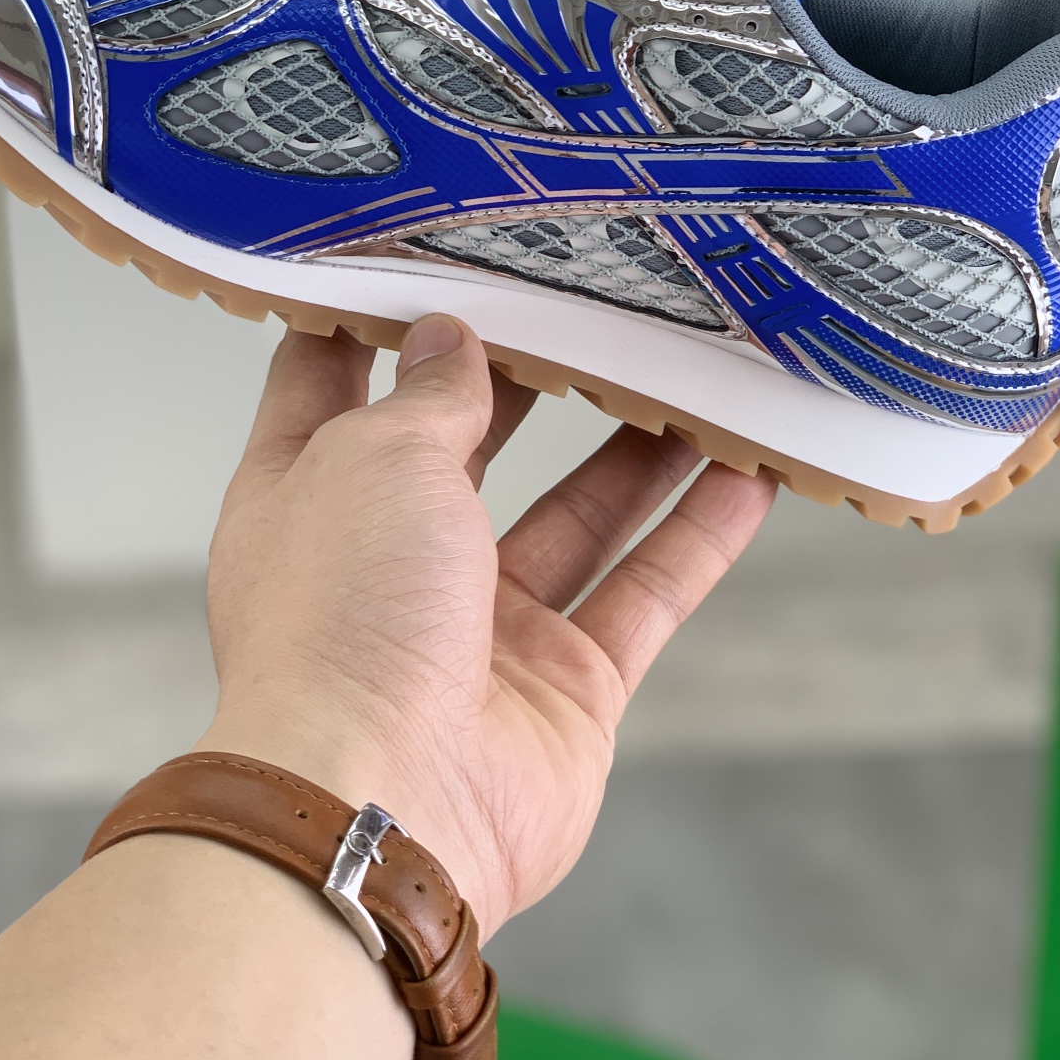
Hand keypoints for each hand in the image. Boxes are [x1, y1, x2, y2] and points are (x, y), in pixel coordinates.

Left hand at [199, 314, 774, 938]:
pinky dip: (696, 536)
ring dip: (640, 449)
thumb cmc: (343, 621)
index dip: (372, 320)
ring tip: (698, 373)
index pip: (330, 384)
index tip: (423, 253)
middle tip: (596, 304)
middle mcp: (391, 560)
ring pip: (578, 515)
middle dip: (531, 378)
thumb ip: (432, 396)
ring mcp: (482, 629)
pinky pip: (644, 593)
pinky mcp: (566, 687)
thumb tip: (452, 338)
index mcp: (308, 498)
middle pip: (469, 446)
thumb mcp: (377, 459)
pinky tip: (751, 475)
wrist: (385, 806)